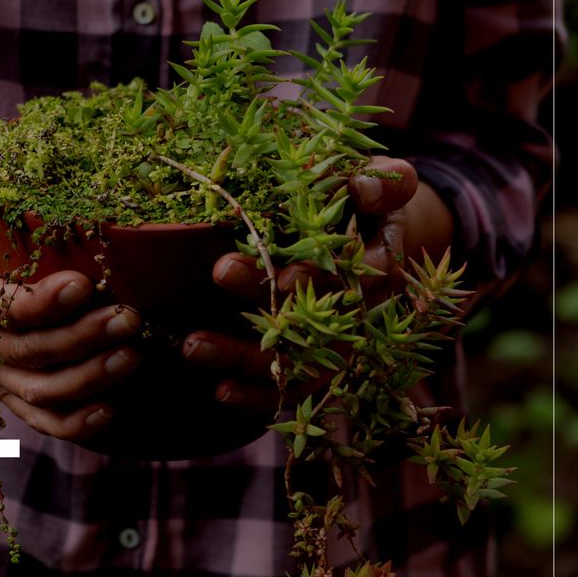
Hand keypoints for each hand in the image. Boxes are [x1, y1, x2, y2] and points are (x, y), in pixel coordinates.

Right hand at [0, 172, 141, 443]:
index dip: (38, 303)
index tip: (83, 284)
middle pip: (23, 351)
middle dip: (79, 338)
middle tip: (129, 319)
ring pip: (36, 390)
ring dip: (87, 378)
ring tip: (132, 354)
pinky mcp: (8, 387)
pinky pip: (39, 417)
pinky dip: (73, 422)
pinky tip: (109, 410)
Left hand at [182, 156, 450, 411]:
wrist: (379, 236)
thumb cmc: (370, 200)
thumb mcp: (385, 181)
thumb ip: (385, 182)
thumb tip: (364, 184)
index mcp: (382, 262)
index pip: (354, 275)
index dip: (321, 279)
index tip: (284, 278)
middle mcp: (362, 310)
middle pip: (315, 318)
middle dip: (266, 300)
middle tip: (221, 271)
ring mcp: (338, 344)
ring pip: (298, 362)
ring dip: (244, 357)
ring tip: (192, 345)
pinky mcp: (316, 365)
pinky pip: (290, 390)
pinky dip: (257, 396)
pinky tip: (220, 391)